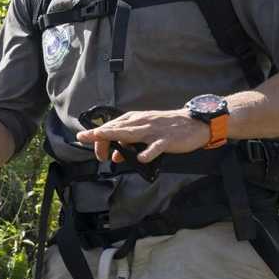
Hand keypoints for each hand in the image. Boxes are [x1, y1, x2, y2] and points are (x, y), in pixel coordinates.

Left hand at [76, 109, 210, 163]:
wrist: (194, 123)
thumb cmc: (166, 128)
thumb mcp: (145, 133)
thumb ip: (128, 144)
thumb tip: (114, 156)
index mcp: (135, 120)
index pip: (112, 126)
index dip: (98, 136)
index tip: (87, 143)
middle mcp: (142, 123)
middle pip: (118, 129)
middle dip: (100, 134)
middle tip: (83, 138)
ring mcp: (154, 131)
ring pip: (133, 134)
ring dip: (116, 136)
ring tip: (102, 138)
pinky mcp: (167, 140)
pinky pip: (156, 147)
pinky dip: (149, 152)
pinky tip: (141, 159)